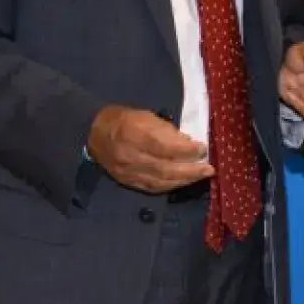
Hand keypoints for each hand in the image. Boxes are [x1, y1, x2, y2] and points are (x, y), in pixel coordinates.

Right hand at [86, 106, 213, 192]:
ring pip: (160, 181)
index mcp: (133, 133)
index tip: (203, 149)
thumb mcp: (145, 115)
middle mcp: (130, 155)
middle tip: (208, 169)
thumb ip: (165, 130)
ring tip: (200, 176)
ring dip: (183, 180)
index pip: (164, 146)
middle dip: (190, 170)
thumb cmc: (123, 119)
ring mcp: (128, 172)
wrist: (94, 134)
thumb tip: (187, 143)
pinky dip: (170, 186)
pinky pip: (152, 188)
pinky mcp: (127, 181)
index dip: (186, 151)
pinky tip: (182, 182)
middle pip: (164, 168)